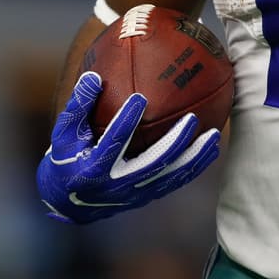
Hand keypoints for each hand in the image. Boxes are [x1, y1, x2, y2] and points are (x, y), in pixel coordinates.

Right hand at [36, 72, 220, 223]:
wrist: (68, 202)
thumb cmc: (65, 157)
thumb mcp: (64, 133)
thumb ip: (79, 105)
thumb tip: (94, 76)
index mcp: (93, 168)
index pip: (112, 144)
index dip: (125, 122)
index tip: (140, 99)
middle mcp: (116, 185)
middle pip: (151, 165)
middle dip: (174, 143)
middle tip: (192, 119)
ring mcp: (133, 194)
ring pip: (169, 177)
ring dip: (193, 157)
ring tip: (214, 135)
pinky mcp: (145, 197)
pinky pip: (174, 182)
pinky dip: (194, 166)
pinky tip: (212, 149)